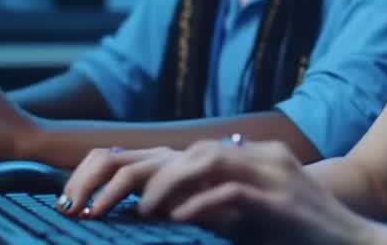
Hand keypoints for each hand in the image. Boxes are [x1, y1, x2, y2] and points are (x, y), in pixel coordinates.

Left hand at [60, 140, 386, 244]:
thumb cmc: (301, 239)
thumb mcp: (246, 222)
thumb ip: (209, 211)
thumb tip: (155, 214)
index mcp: (244, 159)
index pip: (175, 153)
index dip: (126, 170)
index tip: (85, 197)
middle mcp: (255, 157)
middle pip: (182, 151)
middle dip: (128, 173)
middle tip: (87, 204)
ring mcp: (272, 174)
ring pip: (204, 159)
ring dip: (161, 185)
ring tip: (132, 212)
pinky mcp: (282, 200)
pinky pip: (231, 194)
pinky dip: (198, 206)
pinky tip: (172, 221)